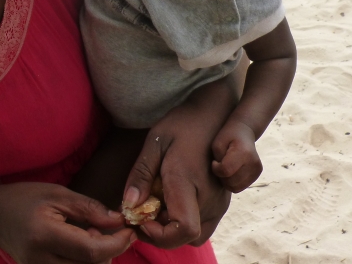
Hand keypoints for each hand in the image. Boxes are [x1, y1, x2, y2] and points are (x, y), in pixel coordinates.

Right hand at [0, 183, 135, 263]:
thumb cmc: (22, 199)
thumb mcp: (57, 194)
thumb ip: (88, 209)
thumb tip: (118, 221)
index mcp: (46, 236)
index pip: (92, 252)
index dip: (117, 244)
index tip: (130, 231)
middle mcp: (42, 262)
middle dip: (109, 252)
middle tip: (107, 229)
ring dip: (97, 259)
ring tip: (90, 236)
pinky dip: (84, 263)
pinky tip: (79, 247)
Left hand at [122, 106, 231, 247]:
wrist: (214, 114)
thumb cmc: (182, 124)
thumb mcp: (155, 142)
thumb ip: (141, 174)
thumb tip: (129, 205)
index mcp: (188, 181)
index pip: (183, 230)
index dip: (160, 235)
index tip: (142, 218)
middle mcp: (209, 198)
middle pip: (185, 237)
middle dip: (160, 231)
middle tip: (142, 210)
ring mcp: (219, 201)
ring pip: (196, 234)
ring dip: (173, 228)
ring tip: (158, 203)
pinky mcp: (222, 201)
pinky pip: (203, 224)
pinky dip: (185, 220)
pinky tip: (172, 199)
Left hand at [211, 120, 261, 192]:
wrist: (244, 132)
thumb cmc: (227, 137)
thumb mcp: (218, 143)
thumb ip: (218, 159)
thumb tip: (224, 175)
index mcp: (244, 152)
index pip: (226, 170)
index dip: (216, 168)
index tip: (214, 161)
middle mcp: (254, 162)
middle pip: (231, 182)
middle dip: (221, 176)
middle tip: (220, 164)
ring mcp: (257, 169)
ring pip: (236, 187)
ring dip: (226, 180)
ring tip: (225, 167)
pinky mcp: (257, 174)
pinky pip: (240, 187)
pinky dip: (233, 182)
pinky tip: (232, 171)